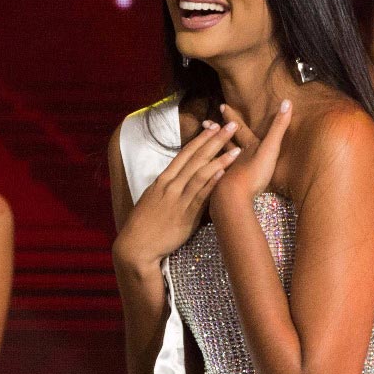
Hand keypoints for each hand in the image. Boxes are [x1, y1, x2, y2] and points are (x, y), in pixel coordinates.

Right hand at [114, 122, 241, 268]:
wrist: (136, 247)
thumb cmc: (145, 225)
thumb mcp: (154, 199)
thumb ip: (169, 188)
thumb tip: (182, 180)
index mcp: (163, 180)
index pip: (185, 153)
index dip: (201, 138)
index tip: (214, 126)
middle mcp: (171, 185)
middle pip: (196, 157)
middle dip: (215, 140)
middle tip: (231, 126)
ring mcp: (178, 199)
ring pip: (200, 173)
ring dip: (220, 159)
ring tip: (236, 148)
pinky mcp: (185, 215)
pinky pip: (200, 196)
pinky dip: (212, 183)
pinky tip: (223, 173)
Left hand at [211, 100, 292, 210]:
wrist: (233, 198)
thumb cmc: (253, 172)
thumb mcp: (269, 149)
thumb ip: (278, 128)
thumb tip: (287, 101)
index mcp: (244, 148)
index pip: (237, 129)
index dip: (231, 117)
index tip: (222, 106)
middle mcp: (231, 159)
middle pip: (223, 142)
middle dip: (216, 132)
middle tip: (205, 122)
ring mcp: (224, 174)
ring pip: (216, 158)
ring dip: (211, 150)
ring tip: (202, 144)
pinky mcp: (220, 190)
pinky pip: (214, 179)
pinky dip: (211, 174)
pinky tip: (209, 177)